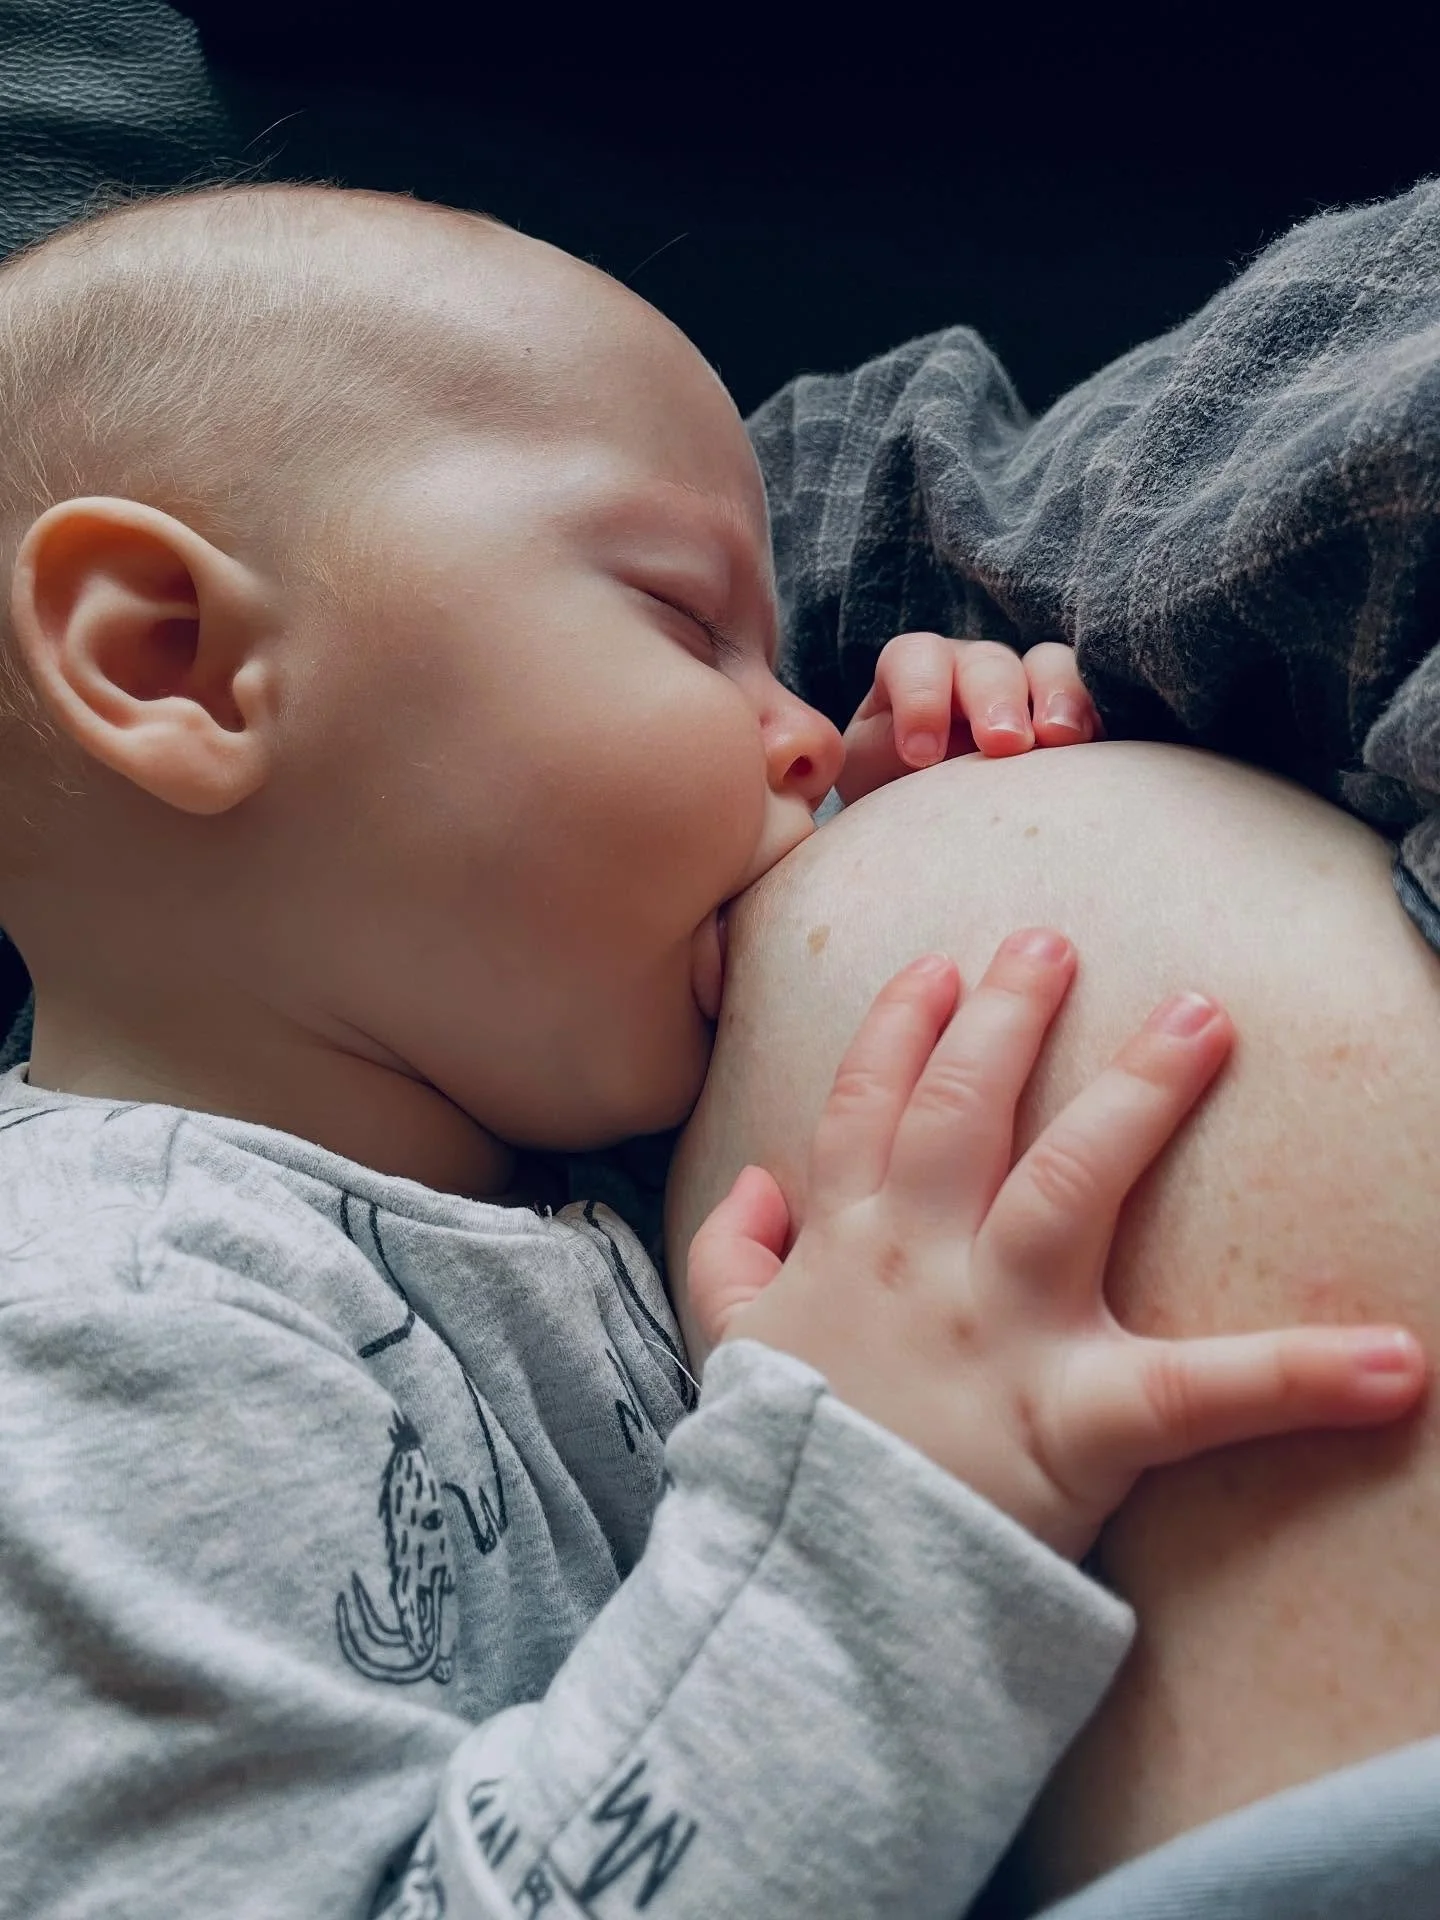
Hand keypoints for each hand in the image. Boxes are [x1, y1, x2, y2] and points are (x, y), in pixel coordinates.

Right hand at [686, 933, 1426, 1560]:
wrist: (806, 1597)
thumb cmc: (784, 1469)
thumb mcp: (731, 1351)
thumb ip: (726, 1256)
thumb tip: (756, 1182)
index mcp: (847, 1245)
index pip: (869, 1106)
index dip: (902, 1028)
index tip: (939, 968)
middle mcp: (923, 1262)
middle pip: (968, 1109)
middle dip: (1010, 1014)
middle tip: (1054, 940)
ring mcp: (1003, 1331)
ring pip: (1070, 1180)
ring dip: (1139, 1092)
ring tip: (1201, 1017)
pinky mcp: (1080, 1421)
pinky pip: (1199, 1394)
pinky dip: (1299, 1379)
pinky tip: (1394, 1360)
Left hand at [834, 633, 1102, 807]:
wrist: (940, 833)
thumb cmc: (897, 807)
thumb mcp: (875, 789)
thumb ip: (879, 775)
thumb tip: (900, 789)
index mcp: (913, 677)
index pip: (914, 659)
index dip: (920, 699)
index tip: (919, 759)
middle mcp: (971, 671)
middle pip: (986, 662)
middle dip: (994, 699)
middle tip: (1002, 744)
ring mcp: (1027, 686)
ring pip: (1049, 665)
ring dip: (1058, 697)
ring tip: (1061, 740)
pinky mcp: (1072, 714)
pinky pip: (1094, 696)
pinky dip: (1096, 715)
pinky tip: (1099, 745)